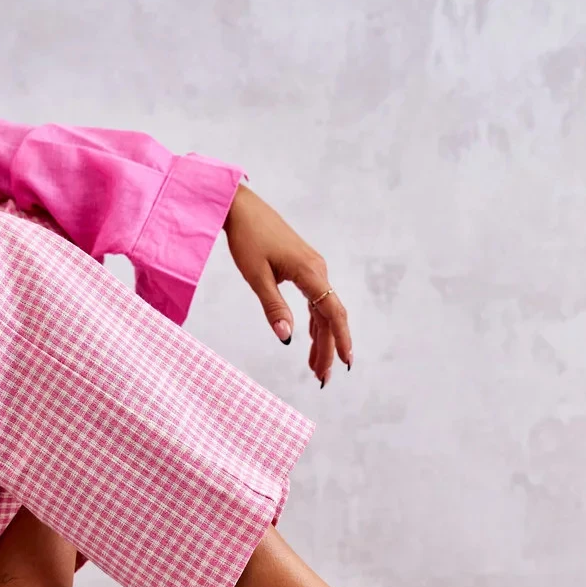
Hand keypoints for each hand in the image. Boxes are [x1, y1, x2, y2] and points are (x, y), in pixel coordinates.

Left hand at [223, 184, 352, 385]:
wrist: (240, 208)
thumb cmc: (246, 237)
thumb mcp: (256, 276)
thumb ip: (273, 307)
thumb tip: (287, 338)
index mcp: (309, 272)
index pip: (331, 312)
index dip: (341, 339)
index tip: (345, 363)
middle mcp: (317, 270)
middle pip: (329, 317)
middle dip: (328, 349)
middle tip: (322, 379)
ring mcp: (312, 269)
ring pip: (322, 311)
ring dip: (321, 339)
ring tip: (316, 368)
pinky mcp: (303, 268)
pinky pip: (315, 300)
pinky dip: (314, 323)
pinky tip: (311, 339)